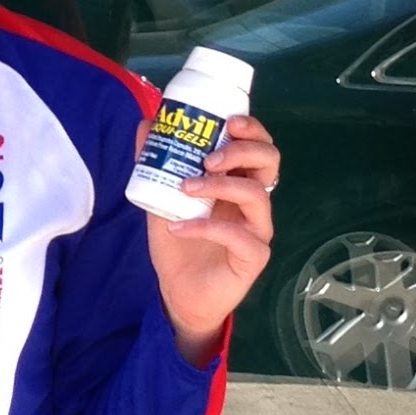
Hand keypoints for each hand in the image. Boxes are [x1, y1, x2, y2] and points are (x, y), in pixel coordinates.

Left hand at [138, 114, 279, 365]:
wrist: (179, 292)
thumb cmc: (179, 242)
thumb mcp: (161, 197)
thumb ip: (155, 164)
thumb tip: (146, 124)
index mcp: (237, 181)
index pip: (258, 147)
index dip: (252, 130)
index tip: (228, 122)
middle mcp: (253, 202)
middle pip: (269, 163)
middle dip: (242, 151)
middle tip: (208, 158)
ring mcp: (257, 229)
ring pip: (257, 196)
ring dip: (220, 186)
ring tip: (186, 188)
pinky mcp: (253, 257)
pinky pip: (241, 237)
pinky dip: (207, 227)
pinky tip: (178, 227)